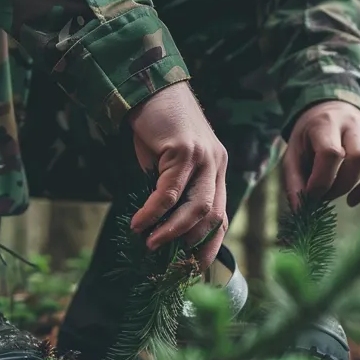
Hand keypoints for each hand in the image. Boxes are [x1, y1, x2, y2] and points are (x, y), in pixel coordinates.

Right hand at [127, 81, 228, 271]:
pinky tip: (138, 223)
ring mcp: (204, 156)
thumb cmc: (155, 129)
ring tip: (151, 245)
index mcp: (217, 170)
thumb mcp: (168, 165)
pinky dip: (153, 211)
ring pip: (195, 207)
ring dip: (172, 231)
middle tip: (171, 265)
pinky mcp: (184, 150)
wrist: (147, 89)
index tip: (194, 270)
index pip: (221, 216)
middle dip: (193, 246)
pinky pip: (169, 191)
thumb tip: (161, 229)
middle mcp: (216, 164)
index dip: (209, 246)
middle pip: (213, 216)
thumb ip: (172, 192)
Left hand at [282, 101, 359, 209]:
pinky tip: (353, 198)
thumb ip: (294, 181)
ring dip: (353, 187)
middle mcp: (351, 125)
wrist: (328, 109)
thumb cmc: (307, 137)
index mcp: (325, 124)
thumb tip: (301, 210)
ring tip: (334, 193)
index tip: (311, 196)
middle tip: (321, 194)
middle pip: (357, 159)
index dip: (321, 181)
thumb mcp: (293, 153)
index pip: (331, 153)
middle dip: (338, 186)